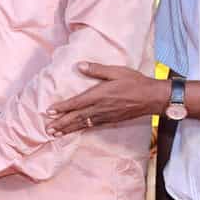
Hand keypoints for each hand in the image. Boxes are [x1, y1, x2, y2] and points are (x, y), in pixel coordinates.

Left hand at [44, 63, 169, 135]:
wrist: (152, 98)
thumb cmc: (135, 82)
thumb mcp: (116, 71)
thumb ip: (97, 70)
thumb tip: (80, 66)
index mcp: (99, 95)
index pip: (76, 103)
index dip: (62, 108)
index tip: (49, 111)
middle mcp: (100, 108)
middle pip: (76, 117)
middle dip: (61, 123)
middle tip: (47, 129)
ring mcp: (105, 116)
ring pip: (83, 124)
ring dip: (68, 129)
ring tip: (55, 134)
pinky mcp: (110, 120)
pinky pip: (92, 126)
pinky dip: (80, 129)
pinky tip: (74, 131)